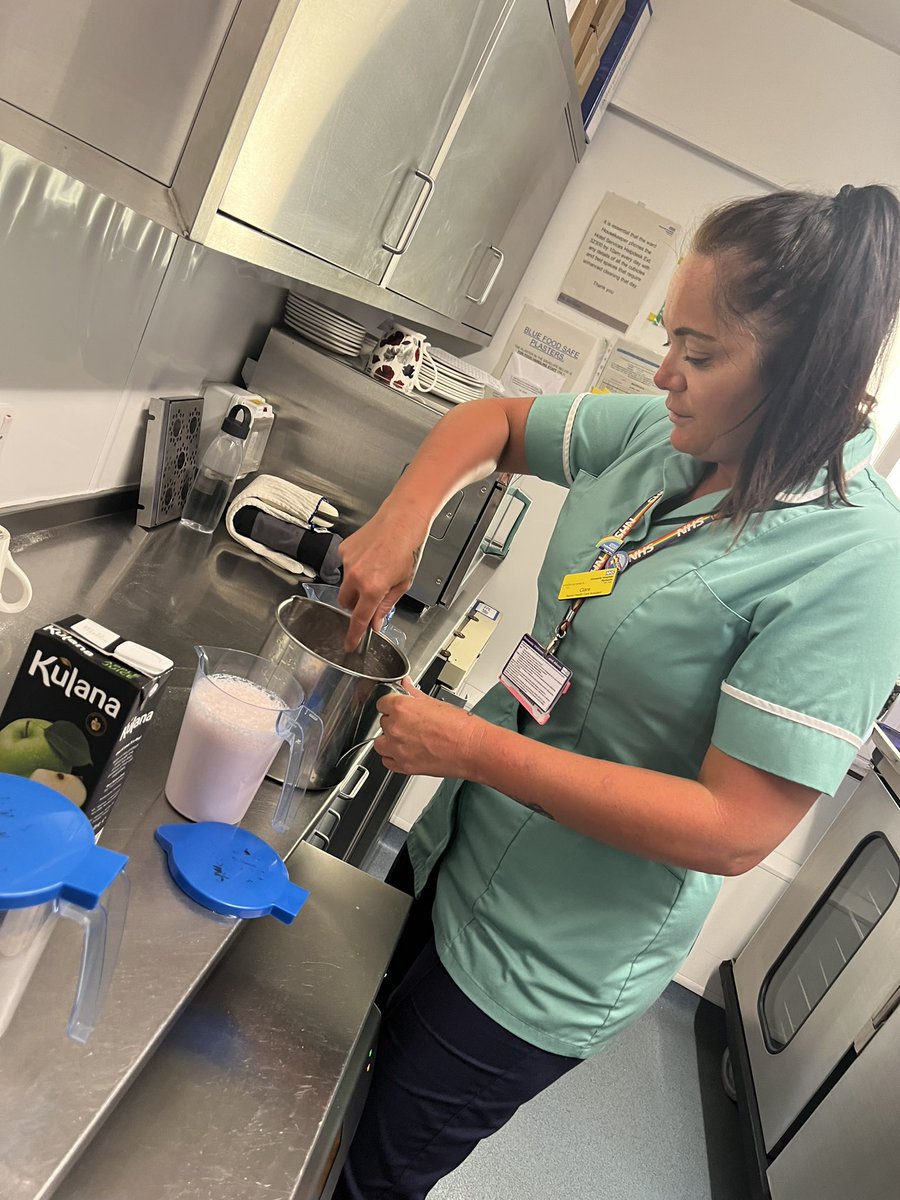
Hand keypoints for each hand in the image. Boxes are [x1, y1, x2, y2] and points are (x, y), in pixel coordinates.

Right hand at [338, 507, 427, 650]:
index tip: (349, 645)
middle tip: (370, 599)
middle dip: (355, 606)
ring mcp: (347, 561)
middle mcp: (356, 575)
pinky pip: (345, 567)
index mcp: (373, 587)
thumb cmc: (408, 548)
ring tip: (376, 571)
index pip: (359, 619)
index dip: (353, 635)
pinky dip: (356, 568)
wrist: (402, 519)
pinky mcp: (344, 550)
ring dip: (356, 586)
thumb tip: (376, 623)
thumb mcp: (403, 584)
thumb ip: (386, 606)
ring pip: (345, 585)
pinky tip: (371, 558)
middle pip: (345, 603)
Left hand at [374, 680, 487, 778]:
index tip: (397, 708)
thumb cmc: (460, 727)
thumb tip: (406, 685)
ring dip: (390, 741)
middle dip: (394, 723)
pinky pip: (387, 761)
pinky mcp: (404, 765)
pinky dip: (393, 758)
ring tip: (407, 739)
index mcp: (402, 707)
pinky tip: (406, 752)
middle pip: (383, 722)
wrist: (472, 748)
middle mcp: (396, 727)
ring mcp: (398, 748)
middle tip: (411, 725)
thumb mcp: (435, 702)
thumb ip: (414, 694)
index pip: (382, 703)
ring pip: (381, 743)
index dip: (391, 705)